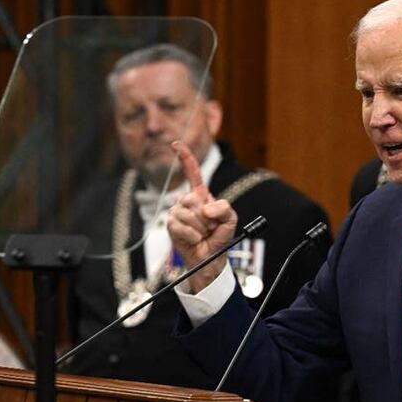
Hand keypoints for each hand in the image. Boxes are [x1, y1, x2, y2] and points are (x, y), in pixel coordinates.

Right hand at [165, 141, 236, 292]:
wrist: (210, 258)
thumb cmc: (219, 237)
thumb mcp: (231, 220)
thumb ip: (224, 208)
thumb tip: (205, 207)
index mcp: (202, 195)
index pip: (192, 173)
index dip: (185, 158)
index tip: (175, 143)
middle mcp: (187, 201)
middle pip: (192, 198)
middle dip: (205, 216)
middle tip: (209, 227)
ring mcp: (177, 212)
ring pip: (186, 213)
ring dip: (199, 227)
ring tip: (202, 234)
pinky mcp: (171, 225)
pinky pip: (179, 225)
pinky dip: (191, 235)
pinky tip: (194, 240)